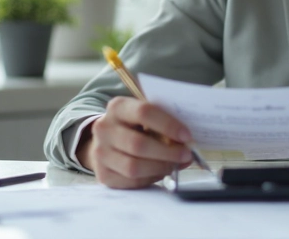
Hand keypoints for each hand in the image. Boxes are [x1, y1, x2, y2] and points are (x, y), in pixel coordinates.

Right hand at [76, 96, 193, 188]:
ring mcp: (100, 153)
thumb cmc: (135, 126)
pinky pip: (131, 181)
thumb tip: (188, 143)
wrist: (107, 141)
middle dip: (167, 152)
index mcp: (118, 107)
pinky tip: (160, 171)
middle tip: (186, 154)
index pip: (144, 112)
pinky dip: (150, 178)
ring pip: (134, 167)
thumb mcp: (146, 117)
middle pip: (138, 144)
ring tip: (174, 164)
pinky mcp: (103, 174)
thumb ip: (164, 123)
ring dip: (160, 167)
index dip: (168, 125)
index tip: (186, 135)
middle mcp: (104, 129)